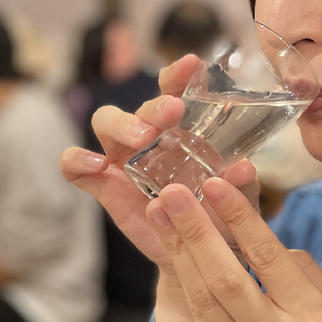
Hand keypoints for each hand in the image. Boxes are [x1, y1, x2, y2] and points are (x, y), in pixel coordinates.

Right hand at [60, 55, 260, 321]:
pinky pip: (77, 167)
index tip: (192, 65)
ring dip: (122, 125)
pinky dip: (77, 161)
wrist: (201, 257)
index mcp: (182, 127)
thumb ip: (240, 183)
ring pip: (106, 124)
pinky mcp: (104, 186)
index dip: (178, 74)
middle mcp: (149, 135)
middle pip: (140, 107)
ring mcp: (122, 159)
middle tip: (171, 113)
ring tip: (141, 139)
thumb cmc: (223, 216)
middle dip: (153, 105)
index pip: (174, 89)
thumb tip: (245, 167)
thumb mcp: (239, 200)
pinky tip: (93, 165)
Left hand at [149, 176, 321, 321]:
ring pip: (204, 295)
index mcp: (311, 317)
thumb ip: (310, 275)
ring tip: (159, 210)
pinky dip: (183, 278)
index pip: (270, 258)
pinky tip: (172, 251)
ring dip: (179, 249)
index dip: (239, 219)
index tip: (215, 185)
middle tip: (172, 191)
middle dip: (196, 229)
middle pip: (227, 276)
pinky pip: (198, 315)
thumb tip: (271, 243)